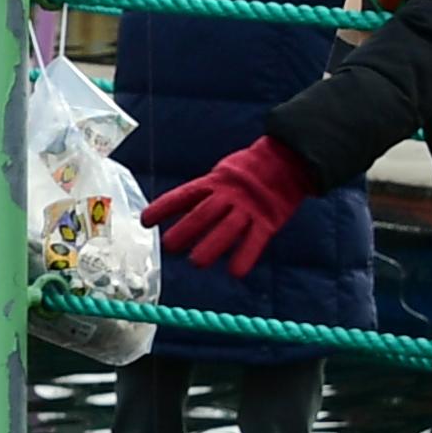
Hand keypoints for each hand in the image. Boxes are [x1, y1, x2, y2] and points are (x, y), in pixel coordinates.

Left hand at [142, 136, 318, 279]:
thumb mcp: (219, 175)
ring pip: (227, 229)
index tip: (145, 221)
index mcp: (213, 183)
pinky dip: (245, 256)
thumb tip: (175, 211)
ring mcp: (248, 208)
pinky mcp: (268, 221)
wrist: (286, 160)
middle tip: (169, 245)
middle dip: (186, 229)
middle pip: (203, 214)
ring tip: (197, 263)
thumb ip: (202, 194)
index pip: (183, 195)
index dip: (163, 208)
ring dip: (211, 246)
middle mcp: (228, 195)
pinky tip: (235, 272)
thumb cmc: (246, 172)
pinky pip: (255, 240)